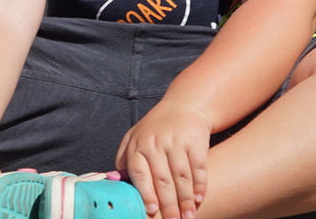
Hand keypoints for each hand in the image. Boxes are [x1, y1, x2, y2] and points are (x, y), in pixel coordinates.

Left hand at [117, 99, 212, 218]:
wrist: (182, 107)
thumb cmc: (154, 131)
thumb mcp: (134, 139)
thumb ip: (125, 162)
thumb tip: (115, 186)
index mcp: (138, 145)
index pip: (140, 173)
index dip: (146, 193)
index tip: (152, 211)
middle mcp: (156, 142)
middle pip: (163, 179)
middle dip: (169, 205)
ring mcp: (177, 141)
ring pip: (182, 176)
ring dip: (186, 200)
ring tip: (188, 216)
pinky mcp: (196, 140)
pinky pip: (199, 167)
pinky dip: (200, 185)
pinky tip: (199, 199)